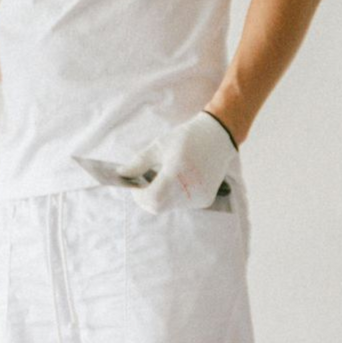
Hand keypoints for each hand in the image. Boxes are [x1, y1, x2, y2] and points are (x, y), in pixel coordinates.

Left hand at [117, 111, 236, 213]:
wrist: (219, 137)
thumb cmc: (187, 137)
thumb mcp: (159, 146)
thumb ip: (139, 162)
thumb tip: (122, 174)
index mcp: (178, 173)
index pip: (153, 198)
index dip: (139, 196)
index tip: (134, 186)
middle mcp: (191, 189)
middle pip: (159, 205)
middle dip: (148, 197)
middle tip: (144, 183)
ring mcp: (200, 197)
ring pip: (169, 205)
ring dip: (161, 196)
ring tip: (163, 178)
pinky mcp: (205, 200)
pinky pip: (182, 204)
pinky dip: (173, 196)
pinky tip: (177, 180)